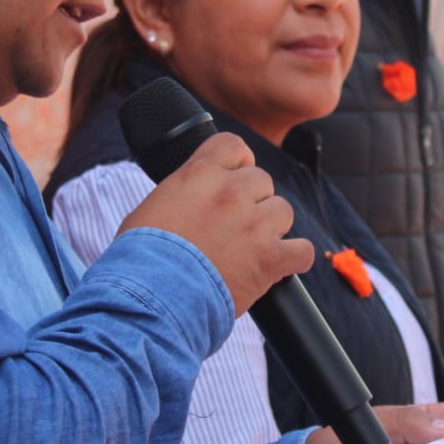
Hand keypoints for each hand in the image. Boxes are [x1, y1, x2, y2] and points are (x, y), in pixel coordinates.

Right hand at [119, 133, 312, 316]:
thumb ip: (180, 192)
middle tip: (234, 226)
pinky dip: (293, 259)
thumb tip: (188, 196)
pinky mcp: (271, 258)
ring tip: (250, 248)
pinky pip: (302, 250)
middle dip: (252, 202)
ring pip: (283, 211)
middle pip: (262, 181)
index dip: (238, 163)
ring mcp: (255, 224)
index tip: (235, 177)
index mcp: (199, 174)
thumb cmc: (141, 259)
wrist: (153, 297)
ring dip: (271, 227)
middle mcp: (231, 192)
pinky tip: (279, 267)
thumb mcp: (150, 208)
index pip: (233, 146)